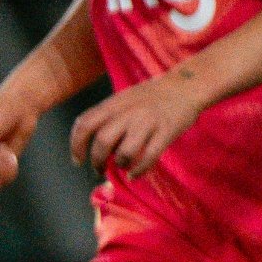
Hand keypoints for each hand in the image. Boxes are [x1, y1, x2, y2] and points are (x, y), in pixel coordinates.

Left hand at [70, 66, 208, 180]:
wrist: (185, 86)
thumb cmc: (150, 97)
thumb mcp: (122, 99)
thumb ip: (106, 117)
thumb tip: (89, 145)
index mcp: (113, 104)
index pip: (84, 124)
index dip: (76, 145)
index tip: (78, 160)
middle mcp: (128, 112)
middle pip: (102, 142)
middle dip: (97, 161)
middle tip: (99, 169)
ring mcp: (148, 122)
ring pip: (125, 152)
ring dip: (120, 165)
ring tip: (122, 166)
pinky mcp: (166, 132)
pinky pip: (149, 157)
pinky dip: (138, 171)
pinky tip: (134, 175)